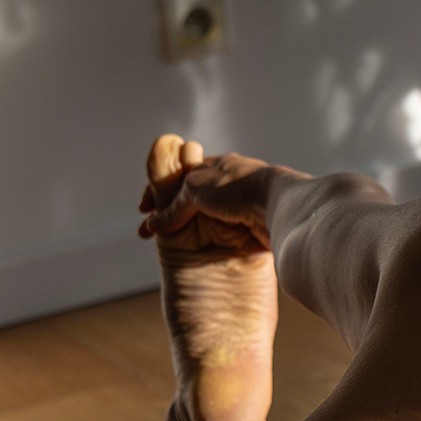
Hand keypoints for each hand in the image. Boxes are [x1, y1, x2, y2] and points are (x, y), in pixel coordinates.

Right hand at [137, 138, 293, 253]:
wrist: (278, 205)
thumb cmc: (237, 189)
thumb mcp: (194, 191)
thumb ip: (174, 207)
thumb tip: (154, 225)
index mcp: (217, 166)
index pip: (180, 176)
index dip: (158, 192)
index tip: (142, 209)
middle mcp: (231, 183)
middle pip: (193, 199)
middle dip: (171, 214)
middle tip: (150, 232)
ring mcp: (244, 205)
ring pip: (209, 218)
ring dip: (190, 230)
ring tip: (171, 245)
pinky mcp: (255, 226)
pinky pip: (227, 234)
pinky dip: (211, 243)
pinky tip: (202, 254)